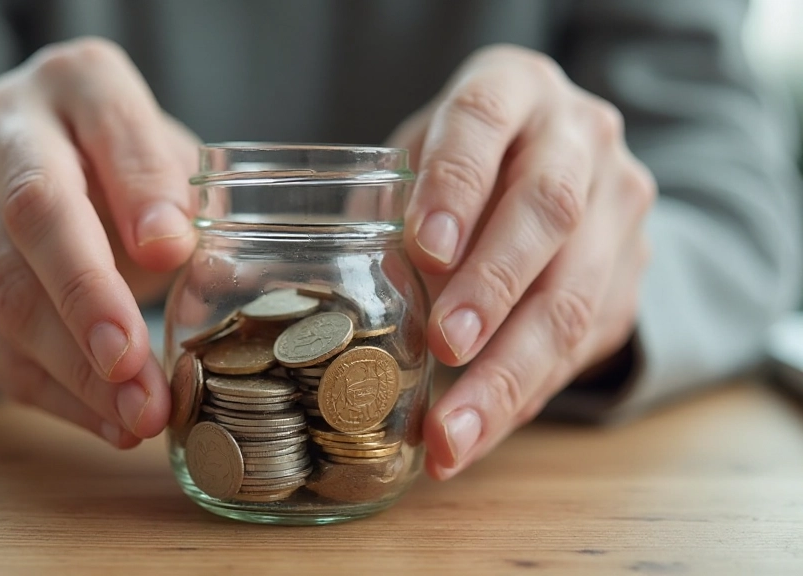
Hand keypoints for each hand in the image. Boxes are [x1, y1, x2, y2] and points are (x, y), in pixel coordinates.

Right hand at [0, 38, 198, 447]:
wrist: (7, 184)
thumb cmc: (113, 174)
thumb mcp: (163, 166)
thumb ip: (191, 204)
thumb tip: (233, 274)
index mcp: (72, 84)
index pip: (108, 128)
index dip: (141, 190)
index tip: (173, 251)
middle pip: (38, 216)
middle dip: (92, 302)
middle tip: (138, 366)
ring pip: (8, 298)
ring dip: (79, 372)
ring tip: (141, 415)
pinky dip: (56, 395)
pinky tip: (107, 420)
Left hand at [389, 45, 655, 478]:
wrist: (561, 163)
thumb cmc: (464, 160)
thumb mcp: (420, 156)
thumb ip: (391, 205)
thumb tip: (349, 293)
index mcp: (515, 90)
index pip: (485, 122)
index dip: (456, 184)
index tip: (424, 248)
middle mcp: (580, 138)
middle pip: (548, 212)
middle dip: (494, 287)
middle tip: (447, 345)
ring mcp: (618, 207)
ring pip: (574, 295)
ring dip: (510, 373)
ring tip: (454, 435)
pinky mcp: (630, 274)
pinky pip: (582, 346)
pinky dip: (524, 395)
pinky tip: (479, 433)